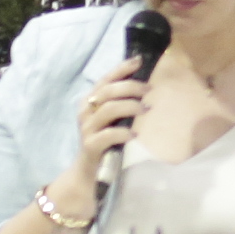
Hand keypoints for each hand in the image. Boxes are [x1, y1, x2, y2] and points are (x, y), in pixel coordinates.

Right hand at [74, 55, 149, 175]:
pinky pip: (108, 135)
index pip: (105, 80)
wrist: (89, 172)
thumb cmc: (105, 141)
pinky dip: (123, 132)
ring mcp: (87, 129)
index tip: (139, 61)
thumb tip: (145, 85)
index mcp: (89, 102)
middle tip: (149, 90)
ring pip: (108, 109)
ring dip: (130, 106)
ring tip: (145, 109)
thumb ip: (120, 103)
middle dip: (131, 87)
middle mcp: (85, 112)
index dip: (121, 69)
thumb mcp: (111, 119)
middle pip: (107, 91)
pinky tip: (134, 133)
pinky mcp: (91, 146)